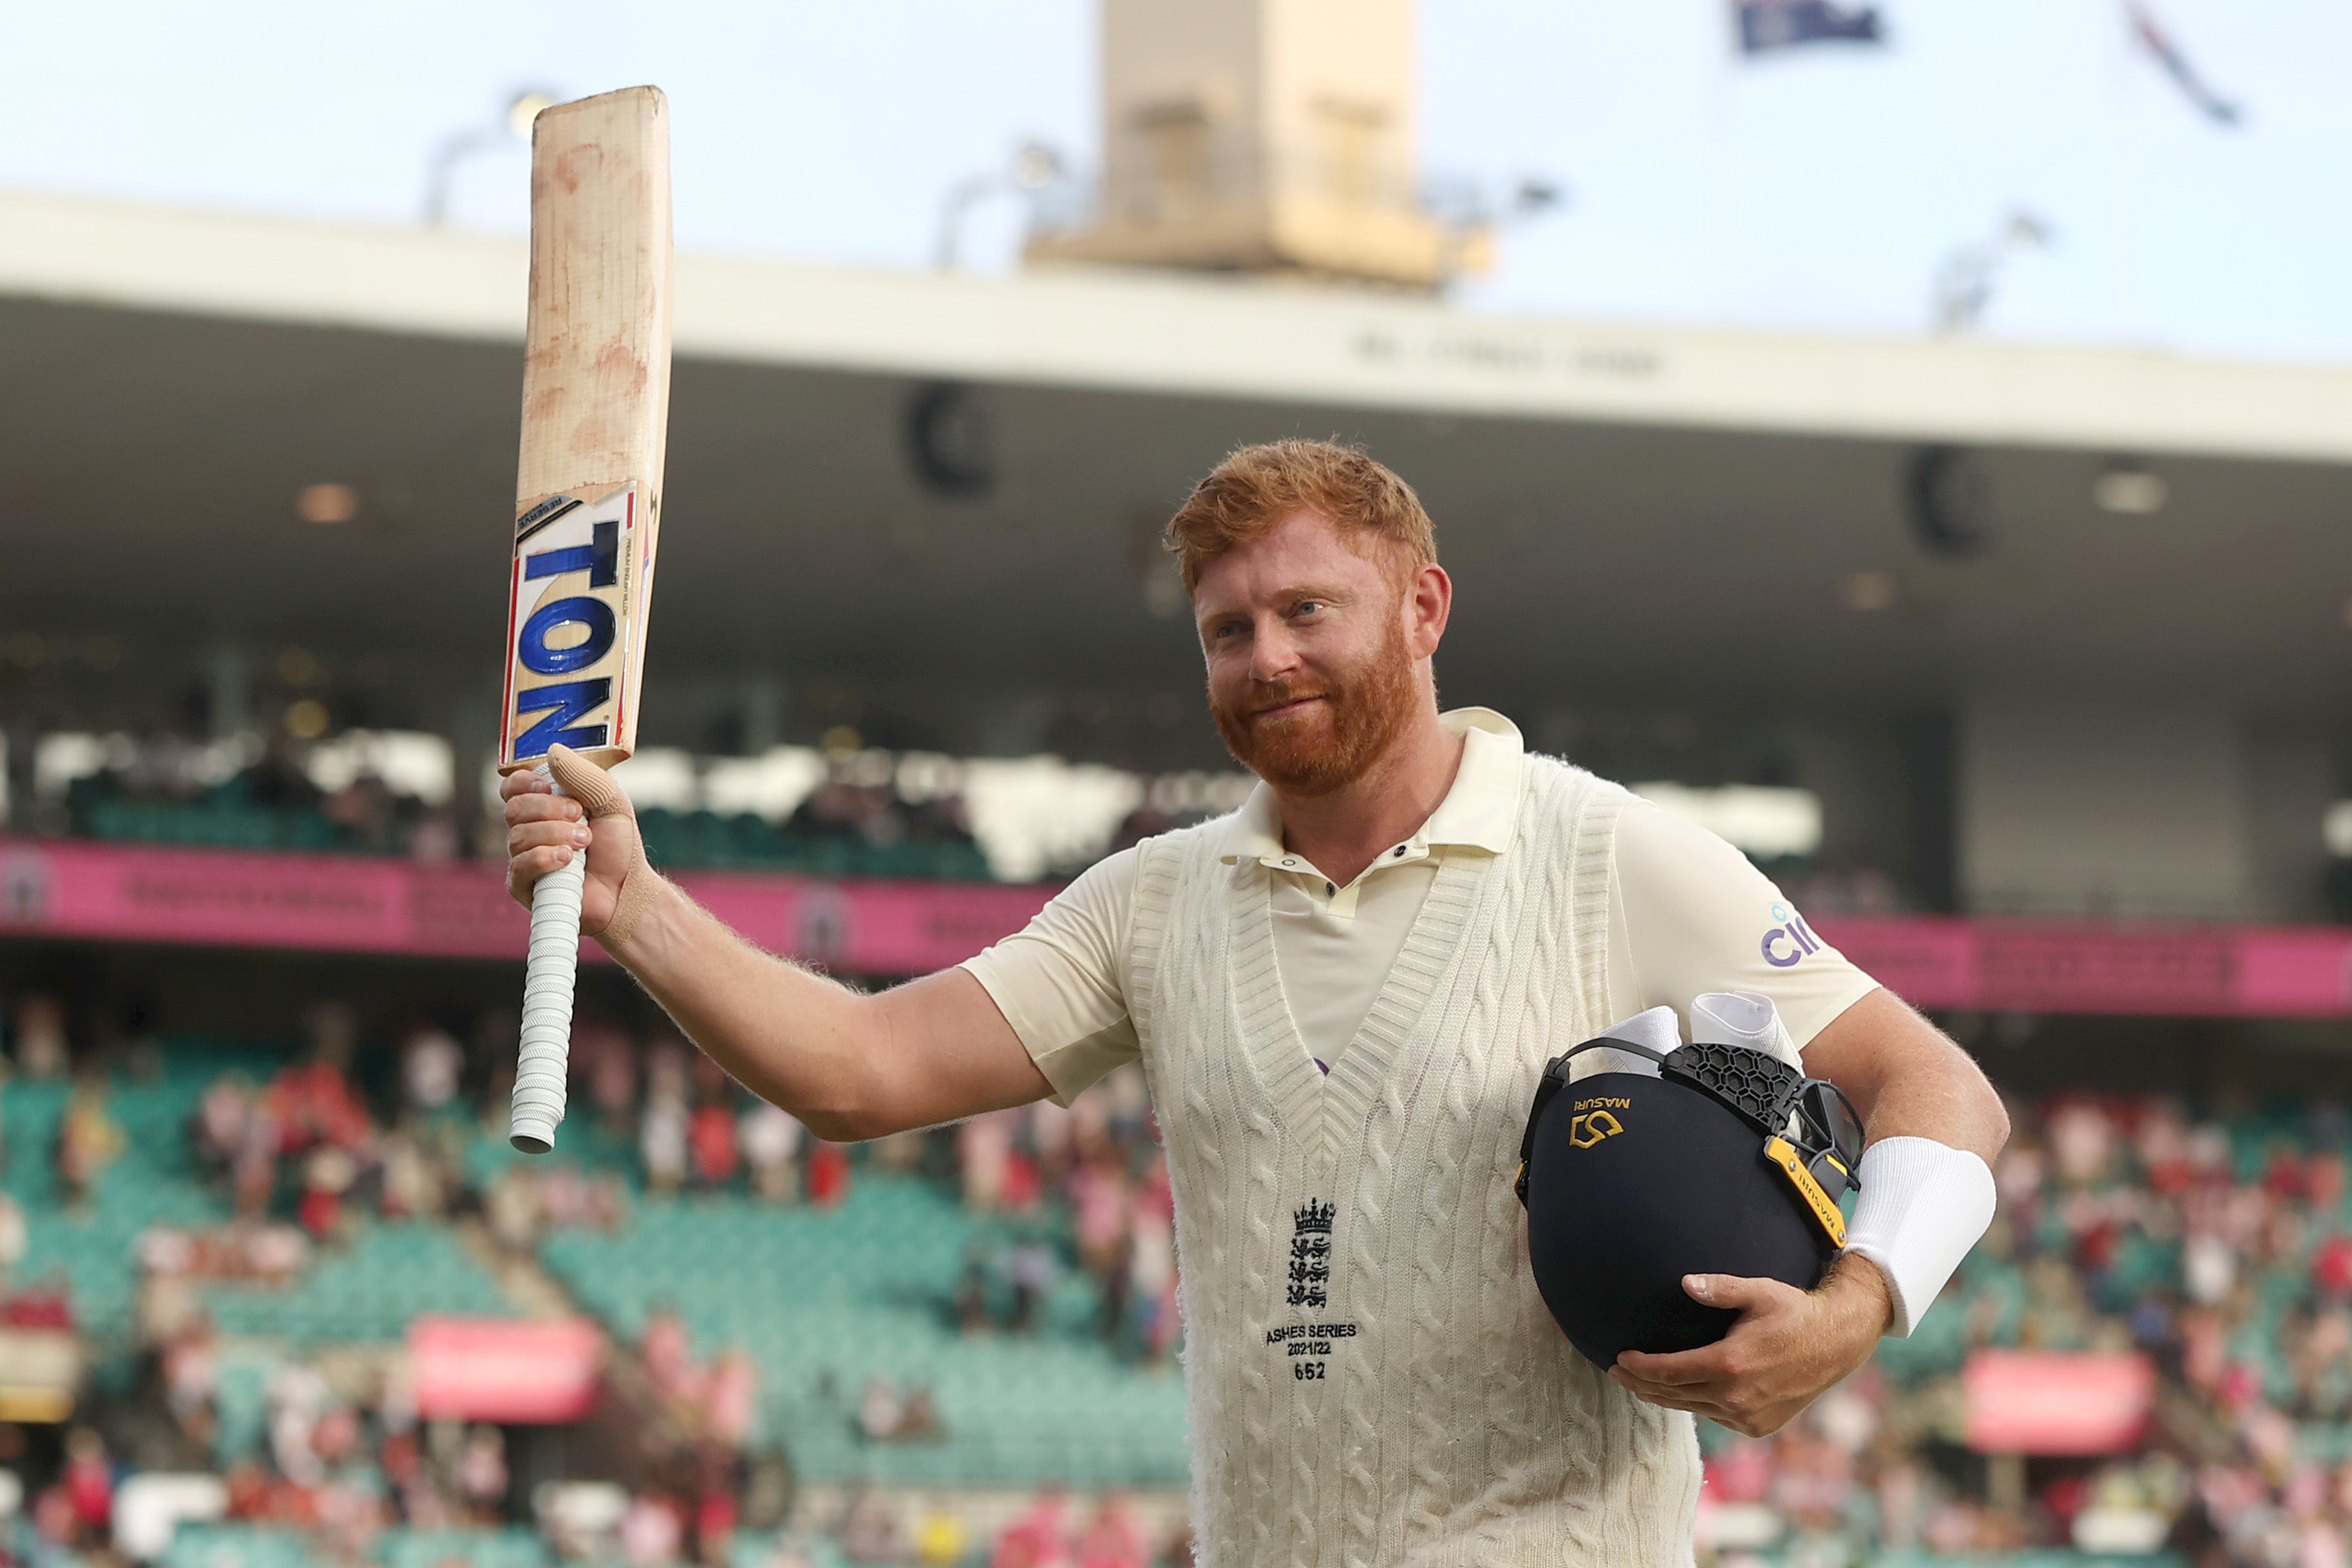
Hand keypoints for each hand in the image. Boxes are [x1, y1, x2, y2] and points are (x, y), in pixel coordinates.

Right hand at [502, 744, 642, 934]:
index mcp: (544, 806)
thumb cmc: (618, 845)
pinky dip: (544, 858)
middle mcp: (529, 830)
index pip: (513, 787)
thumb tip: (552, 751)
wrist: (627, 888)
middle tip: (581, 817)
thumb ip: (584, 776)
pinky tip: (567, 861)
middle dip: (550, 810)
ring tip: (584, 843)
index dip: (522, 782)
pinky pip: (519, 866)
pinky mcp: (523, 886)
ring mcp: (523, 858)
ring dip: (556, 835)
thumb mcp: (610, 801)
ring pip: (518, 836)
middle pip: (514, 808)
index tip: (545, 785)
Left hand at [1609, 1257, 1890, 1436]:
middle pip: (1674, 1394)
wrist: (1837, 1343)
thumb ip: (1719, 1288)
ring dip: (1665, 1397)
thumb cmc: (1795, 1313)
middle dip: (1641, 1384)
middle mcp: (1736, 1397)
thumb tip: (1684, 1282)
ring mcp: (1747, 1415)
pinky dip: (1696, 1404)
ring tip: (1642, 1383)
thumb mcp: (1758, 1292)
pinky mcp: (1758, 1425)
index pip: (1669, 1372)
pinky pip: (1715, 1416)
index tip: (1618, 1358)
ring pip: (1692, 1408)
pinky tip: (1683, 1392)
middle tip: (1618, 1372)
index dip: (1640, 1367)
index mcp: (1729, 1364)